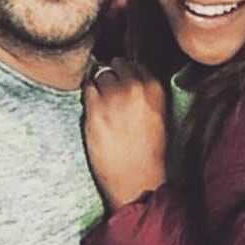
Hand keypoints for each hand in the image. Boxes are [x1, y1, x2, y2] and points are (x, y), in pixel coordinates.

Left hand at [83, 58, 166, 210]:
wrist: (138, 181)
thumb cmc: (149, 152)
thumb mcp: (158, 114)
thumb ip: (145, 91)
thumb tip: (127, 76)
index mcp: (154, 87)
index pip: (134, 64)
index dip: (125, 73)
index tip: (122, 82)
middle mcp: (134, 87)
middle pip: (115, 65)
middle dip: (111, 76)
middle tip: (110, 95)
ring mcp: (113, 97)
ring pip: (99, 75)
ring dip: (98, 86)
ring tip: (103, 106)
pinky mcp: (95, 109)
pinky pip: (86, 88)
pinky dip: (88, 97)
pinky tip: (94, 112)